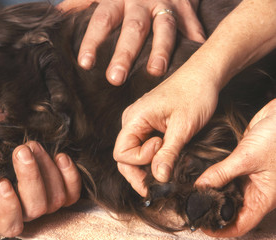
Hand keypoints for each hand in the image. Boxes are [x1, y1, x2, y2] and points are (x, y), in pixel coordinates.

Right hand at [0, 141, 80, 237]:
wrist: (12, 165)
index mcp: (4, 217)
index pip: (9, 223)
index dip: (8, 206)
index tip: (1, 183)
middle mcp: (29, 214)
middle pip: (37, 207)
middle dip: (31, 178)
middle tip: (22, 151)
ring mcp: (49, 204)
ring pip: (56, 197)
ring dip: (47, 169)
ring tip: (33, 146)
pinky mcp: (65, 193)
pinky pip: (73, 191)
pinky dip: (70, 175)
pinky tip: (61, 156)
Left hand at [59, 0, 204, 85]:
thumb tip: (58, 12)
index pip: (102, 20)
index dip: (93, 41)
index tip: (85, 63)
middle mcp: (141, 0)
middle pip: (133, 28)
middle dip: (125, 53)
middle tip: (115, 79)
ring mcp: (165, 2)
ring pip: (164, 27)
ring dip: (161, 49)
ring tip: (156, 71)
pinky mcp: (185, 4)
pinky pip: (191, 21)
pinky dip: (194, 36)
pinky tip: (195, 52)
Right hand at [113, 64, 218, 194]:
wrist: (204, 75)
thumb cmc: (195, 94)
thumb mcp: (183, 127)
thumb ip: (168, 153)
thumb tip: (159, 179)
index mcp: (134, 118)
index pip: (121, 154)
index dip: (140, 161)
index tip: (163, 150)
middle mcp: (131, 121)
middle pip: (124, 157)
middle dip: (140, 172)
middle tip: (161, 182)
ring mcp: (138, 123)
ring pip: (133, 153)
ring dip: (148, 165)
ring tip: (167, 168)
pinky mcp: (147, 124)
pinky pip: (142, 146)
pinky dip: (153, 157)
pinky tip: (166, 159)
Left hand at [195, 99, 275, 236]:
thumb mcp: (247, 158)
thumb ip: (222, 173)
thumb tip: (201, 187)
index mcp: (263, 198)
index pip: (241, 224)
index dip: (221, 229)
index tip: (201, 225)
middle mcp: (256, 190)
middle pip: (231, 208)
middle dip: (212, 208)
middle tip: (191, 205)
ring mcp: (248, 177)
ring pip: (227, 191)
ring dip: (211, 191)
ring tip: (191, 191)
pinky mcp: (242, 164)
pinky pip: (226, 175)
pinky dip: (214, 176)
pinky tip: (200, 174)